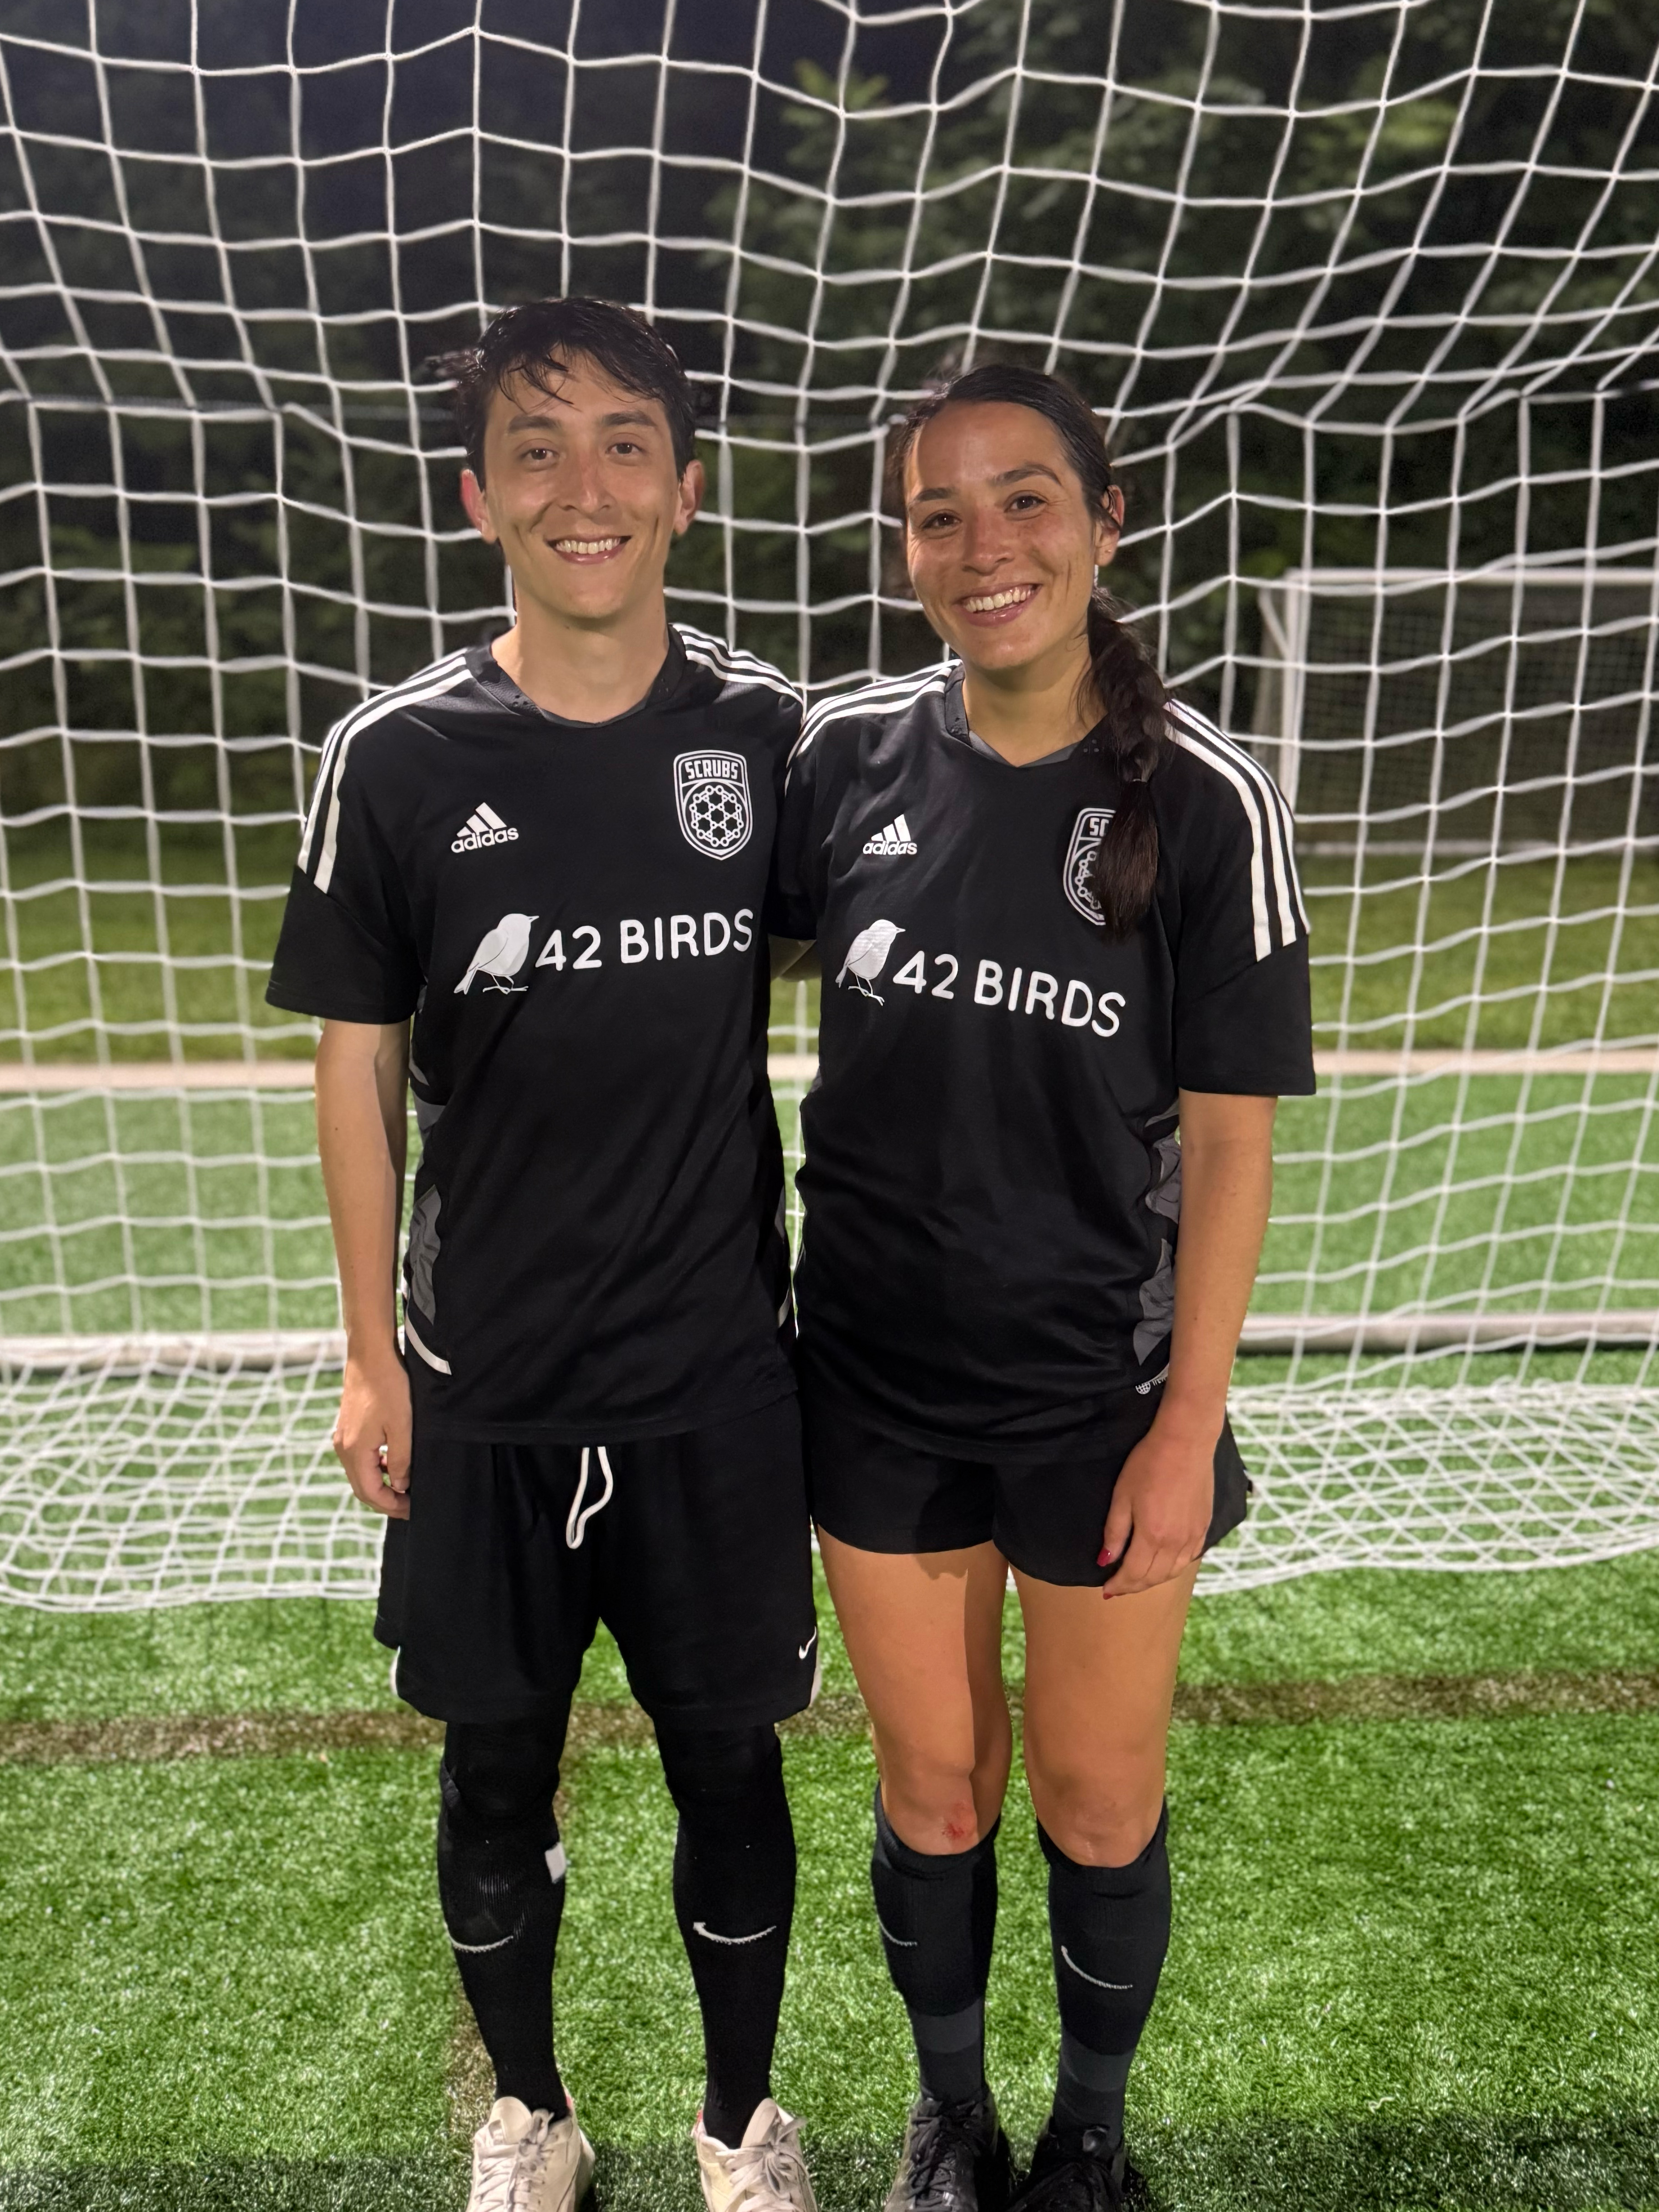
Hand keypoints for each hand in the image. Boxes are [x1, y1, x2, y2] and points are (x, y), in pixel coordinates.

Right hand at [332, 1349, 412, 1519]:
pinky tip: (393, 1465)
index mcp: (354, 1451)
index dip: (391, 1506)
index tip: (412, 1509)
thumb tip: (400, 1487)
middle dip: (386, 1501)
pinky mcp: (348, 1429)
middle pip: (362, 1488)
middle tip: (409, 1506)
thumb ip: (401, 1461)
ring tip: (405, 1489)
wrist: (371, 1356)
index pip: (370, 1493)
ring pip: (360, 1475)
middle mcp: (343, 1448)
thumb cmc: (389, 1387)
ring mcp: (343, 1438)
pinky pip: (360, 1459)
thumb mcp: (402, 1427)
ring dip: (381, 1485)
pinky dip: (376, 1468)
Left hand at [1097, 1409, 1215, 1596]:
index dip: (1118, 1585)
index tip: (1106, 1590)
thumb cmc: (1149, 1464)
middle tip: (1118, 1588)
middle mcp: (1176, 1542)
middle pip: (1153, 1577)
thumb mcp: (1122, 1496)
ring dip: (1153, 1580)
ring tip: (1137, 1580)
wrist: (1185, 1442)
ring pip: (1172, 1572)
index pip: (1133, 1573)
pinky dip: (1173, 1568)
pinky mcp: (1204, 1527)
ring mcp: (1193, 1536)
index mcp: (1153, 1536)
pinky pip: (1188, 1558)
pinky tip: (1164, 1565)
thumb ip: (1115, 1532)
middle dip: (1133, 1586)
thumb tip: (1105, 1560)